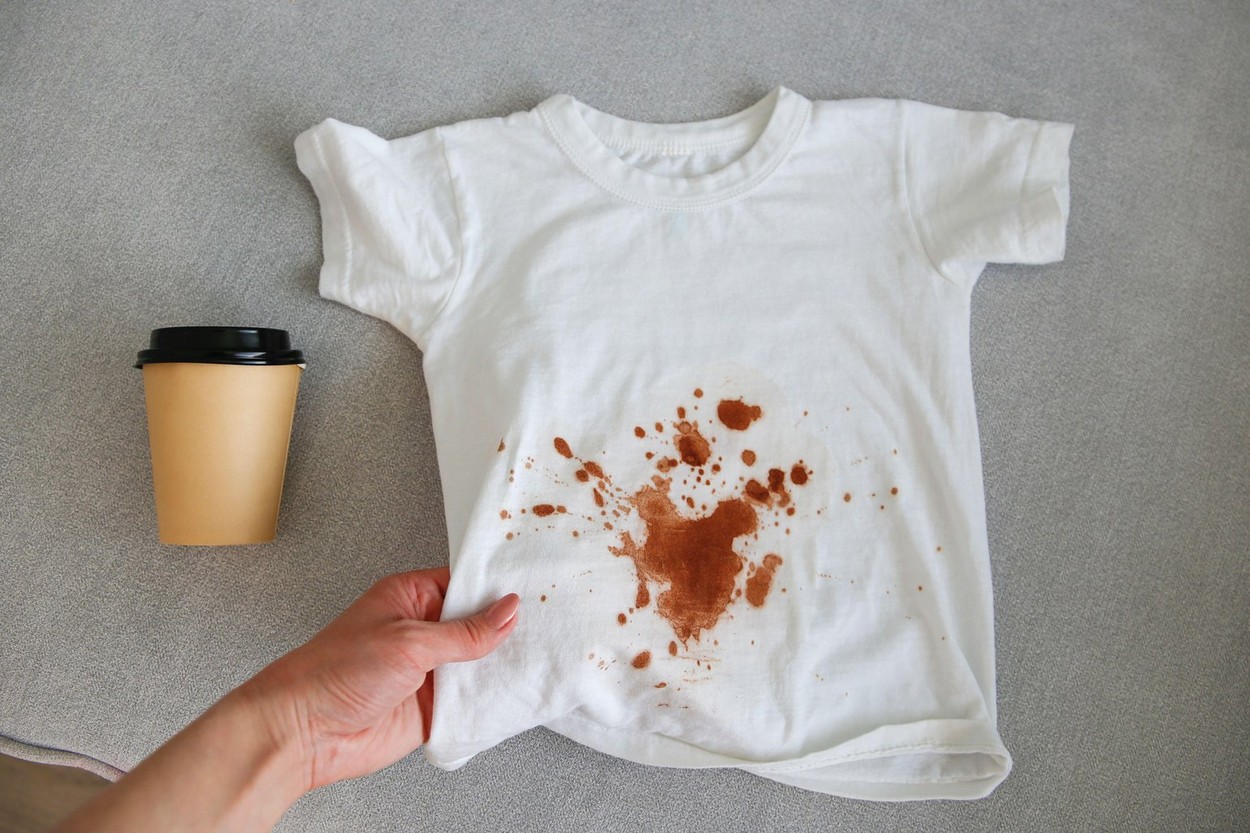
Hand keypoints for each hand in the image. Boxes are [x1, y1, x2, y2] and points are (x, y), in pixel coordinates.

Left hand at [235, 567, 519, 791]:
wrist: (304, 732)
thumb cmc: (333, 672)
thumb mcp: (409, 641)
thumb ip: (463, 632)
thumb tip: (506, 612)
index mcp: (410, 598)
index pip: (466, 585)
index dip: (497, 589)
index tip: (534, 590)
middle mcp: (421, 632)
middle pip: (478, 626)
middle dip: (508, 629)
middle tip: (550, 625)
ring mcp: (428, 672)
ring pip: (479, 666)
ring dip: (503, 667)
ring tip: (542, 659)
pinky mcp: (431, 709)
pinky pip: (471, 703)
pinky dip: (491, 703)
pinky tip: (514, 696)